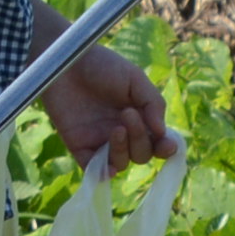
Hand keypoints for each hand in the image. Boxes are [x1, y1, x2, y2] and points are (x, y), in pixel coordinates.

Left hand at [45, 43, 178, 171]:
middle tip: (127, 114)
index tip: (167, 145)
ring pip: (121, 163)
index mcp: (140, 117)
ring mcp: (100, 141)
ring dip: (123, 150)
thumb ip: (153, 103)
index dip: (165, 148)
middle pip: (141, 154)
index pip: (157, 142)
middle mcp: (123, 133)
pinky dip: (101, 174)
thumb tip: (162, 133)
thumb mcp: (134, 78)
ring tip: (116, 128)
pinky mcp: (78, 145)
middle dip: (140, 139)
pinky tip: (107, 169)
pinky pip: (92, 170)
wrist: (66, 60)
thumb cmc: (102, 65)